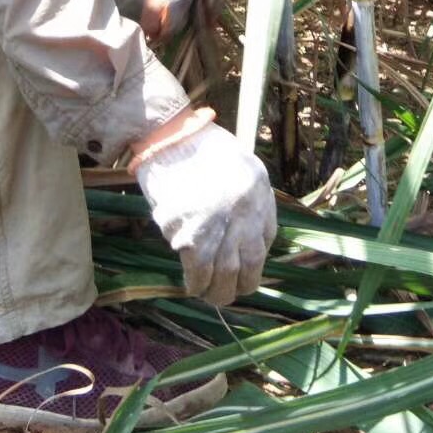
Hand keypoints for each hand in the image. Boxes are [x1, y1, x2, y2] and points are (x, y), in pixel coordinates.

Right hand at [134, 121, 276, 305]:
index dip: (254, 259)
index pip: (265, 238)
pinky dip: (196, 283)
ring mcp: (220, 226)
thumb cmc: (196, 146)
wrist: (167, 136)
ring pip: (226, 274)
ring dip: (218, 292)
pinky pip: (198, 271)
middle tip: (229, 292)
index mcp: (258, 190)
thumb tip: (239, 232)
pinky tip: (192, 286)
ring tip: (210, 296)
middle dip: (241, 284)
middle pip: (251, 263)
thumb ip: (243, 195)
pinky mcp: (191, 236)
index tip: (243, 267)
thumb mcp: (236, 163)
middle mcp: (245, 212)